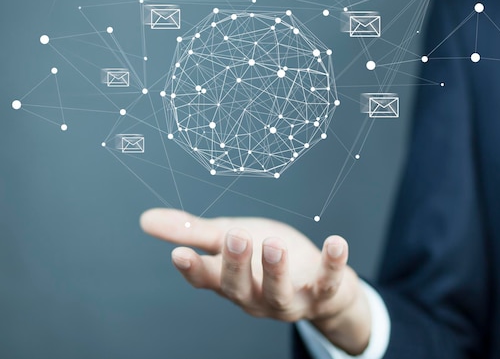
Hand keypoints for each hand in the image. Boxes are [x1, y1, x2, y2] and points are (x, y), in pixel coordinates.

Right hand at [140, 208, 370, 354]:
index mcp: (230, 282)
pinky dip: (332, 265)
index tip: (180, 254)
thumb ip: (192, 232)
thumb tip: (144, 219)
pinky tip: (336, 242)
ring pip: (278, 293)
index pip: (206, 280)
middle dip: (235, 264)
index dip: (193, 270)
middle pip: (239, 287)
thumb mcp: (228, 240)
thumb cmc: (266, 260)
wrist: (317, 286)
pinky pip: (327, 284)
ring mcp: (289, 300)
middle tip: (234, 236)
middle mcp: (255, 297)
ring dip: (275, 270)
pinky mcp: (321, 294)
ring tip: (272, 243)